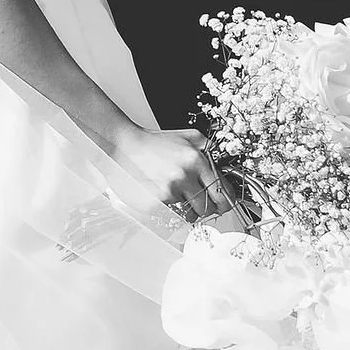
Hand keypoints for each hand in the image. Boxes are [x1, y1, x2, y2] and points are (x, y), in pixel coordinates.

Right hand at [111, 125, 225, 223]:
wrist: (124, 144)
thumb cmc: (153, 142)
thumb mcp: (188, 136)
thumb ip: (208, 149)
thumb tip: (223, 169)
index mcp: (197, 159)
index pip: (221, 190)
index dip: (225, 201)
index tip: (223, 205)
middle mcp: (185, 174)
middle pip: (208, 206)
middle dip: (206, 208)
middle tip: (200, 205)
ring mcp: (170, 189)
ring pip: (189, 211)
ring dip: (186, 207)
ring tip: (175, 195)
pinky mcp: (155, 200)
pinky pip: (170, 212)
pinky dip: (168, 207)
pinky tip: (160, 193)